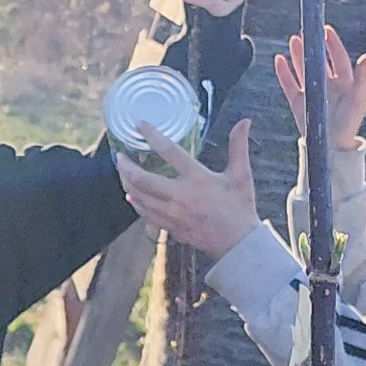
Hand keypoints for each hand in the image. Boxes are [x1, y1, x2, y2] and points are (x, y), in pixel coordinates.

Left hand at [116, 119, 261, 260]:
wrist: (238, 244)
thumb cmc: (240, 208)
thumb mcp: (241, 175)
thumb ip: (239, 146)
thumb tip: (245, 121)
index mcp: (197, 179)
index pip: (170, 151)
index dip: (152, 135)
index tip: (140, 125)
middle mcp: (180, 196)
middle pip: (143, 180)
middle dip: (126, 167)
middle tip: (119, 156)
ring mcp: (173, 213)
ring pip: (140, 197)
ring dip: (128, 184)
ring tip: (122, 173)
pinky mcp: (170, 227)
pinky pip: (146, 214)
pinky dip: (136, 203)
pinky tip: (132, 196)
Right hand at [274, 25, 365, 151]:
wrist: (331, 146)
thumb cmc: (349, 124)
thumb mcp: (359, 100)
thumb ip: (363, 78)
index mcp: (344, 82)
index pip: (338, 58)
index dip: (332, 43)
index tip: (325, 30)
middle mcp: (327, 84)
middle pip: (318, 61)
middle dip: (311, 46)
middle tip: (305, 31)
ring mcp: (311, 92)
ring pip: (302, 69)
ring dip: (297, 55)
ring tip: (292, 40)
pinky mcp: (298, 102)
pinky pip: (288, 84)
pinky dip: (283, 72)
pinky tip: (279, 60)